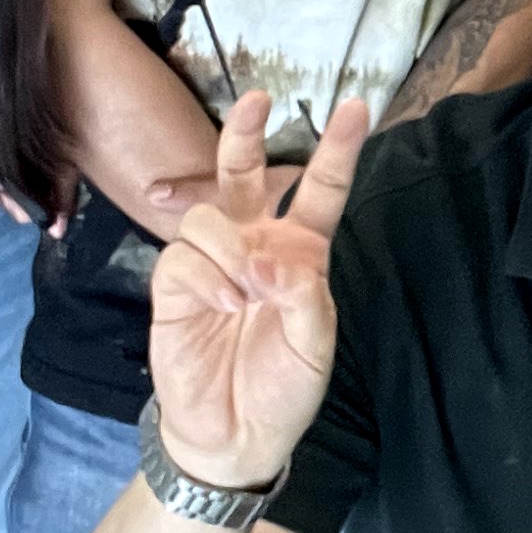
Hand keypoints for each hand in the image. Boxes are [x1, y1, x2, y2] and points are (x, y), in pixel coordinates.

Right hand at [146, 91, 364, 491]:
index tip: (356, 107)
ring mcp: (212, 261)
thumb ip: (303, 294)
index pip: (320, 190)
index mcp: (301, 252)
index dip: (337, 149)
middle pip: (248, 172)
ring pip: (213, 215)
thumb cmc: (283, 388)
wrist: (235, 433)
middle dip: (247, 132)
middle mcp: (256, 244)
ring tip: (247, 293)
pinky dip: (208, 277)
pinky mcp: (175, 282)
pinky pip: (184, 255)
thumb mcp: (315, 344)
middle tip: (259, 99)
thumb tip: (266, 257)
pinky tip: (223, 306)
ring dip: (233, 250)